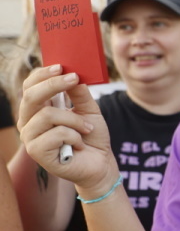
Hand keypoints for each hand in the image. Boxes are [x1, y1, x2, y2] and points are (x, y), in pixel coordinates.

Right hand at [17, 65, 117, 195]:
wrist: (100, 163)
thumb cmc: (91, 137)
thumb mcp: (89, 110)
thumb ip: (80, 93)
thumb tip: (73, 75)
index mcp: (37, 109)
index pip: (30, 86)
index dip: (42, 75)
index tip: (61, 67)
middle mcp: (28, 122)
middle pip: (31, 96)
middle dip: (54, 85)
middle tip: (74, 78)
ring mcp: (29, 137)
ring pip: (47, 115)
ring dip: (74, 120)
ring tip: (86, 129)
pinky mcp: (36, 152)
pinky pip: (56, 133)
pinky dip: (74, 136)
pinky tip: (78, 144)